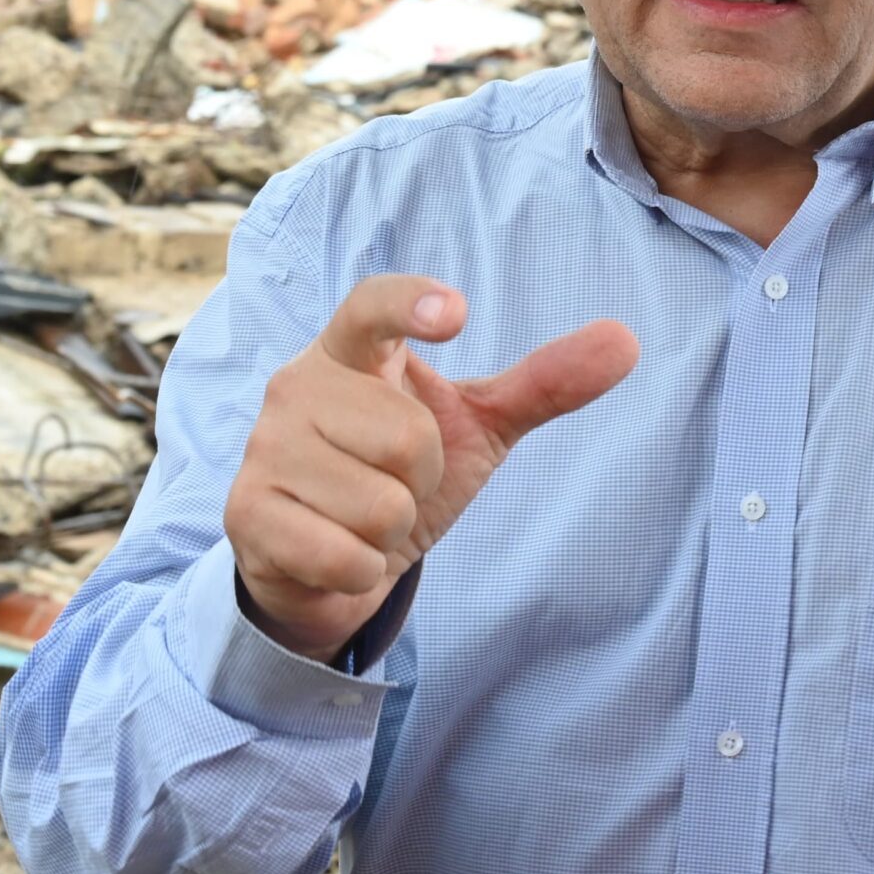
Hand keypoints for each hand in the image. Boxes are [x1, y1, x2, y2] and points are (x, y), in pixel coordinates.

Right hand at [223, 275, 638, 661]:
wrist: (323, 564)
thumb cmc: (398, 475)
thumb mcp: (474, 428)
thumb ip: (543, 385)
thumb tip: (627, 340)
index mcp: (352, 352)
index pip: (371, 305)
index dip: (410, 304)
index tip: (457, 314)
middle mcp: (296, 386)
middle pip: (408, 438)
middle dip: (421, 481)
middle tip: (394, 485)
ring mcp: (263, 449)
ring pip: (379, 503)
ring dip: (389, 529)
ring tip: (361, 518)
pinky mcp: (245, 513)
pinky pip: (343, 554)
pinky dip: (361, 569)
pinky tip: (336, 553)